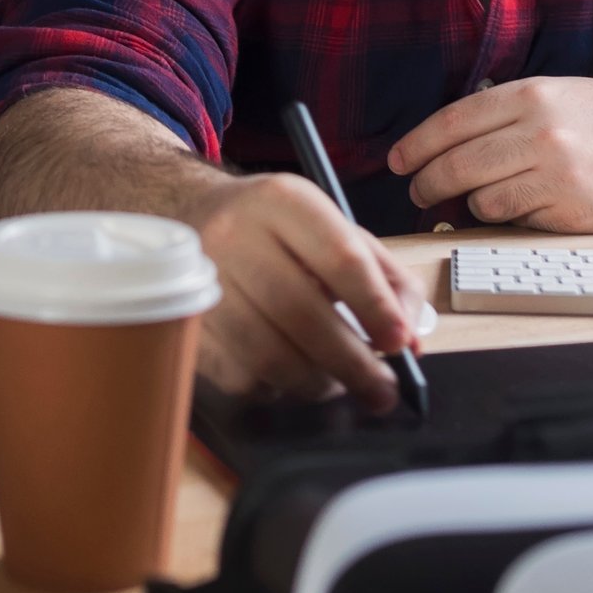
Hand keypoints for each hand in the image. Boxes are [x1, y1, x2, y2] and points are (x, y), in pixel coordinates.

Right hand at [176, 172, 426, 408]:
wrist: (193, 217)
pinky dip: (274, 388)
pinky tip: (288, 375)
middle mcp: (234, 233)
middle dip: (352, 363)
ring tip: (337, 384)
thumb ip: (386, 279)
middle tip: (381, 391)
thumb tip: (410, 340)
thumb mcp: (335, 231)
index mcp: (283, 201)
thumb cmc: (279, 234)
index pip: (340, 257)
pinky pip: (238, 376)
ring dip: (316, 384)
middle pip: (302, 314)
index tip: (399, 344)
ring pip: (268, 354)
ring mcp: (201, 280)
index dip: (375, 307)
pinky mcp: (182, 323)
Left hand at [390, 78, 592, 231]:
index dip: (416, 145)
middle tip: (418, 193)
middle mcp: (538, 130)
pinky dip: (507, 218)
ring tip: (477, 201)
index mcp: (532, 95)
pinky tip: (520, 210)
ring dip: (471, 204)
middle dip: (426, 183)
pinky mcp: (569, 210)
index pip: (451, 122)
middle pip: (454, 164)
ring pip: (479, 198)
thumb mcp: (565, 94)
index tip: (399, 161)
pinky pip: (514, 220)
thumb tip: (456, 142)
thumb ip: (511, 113)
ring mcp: (553, 172)